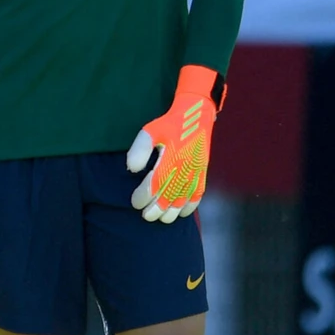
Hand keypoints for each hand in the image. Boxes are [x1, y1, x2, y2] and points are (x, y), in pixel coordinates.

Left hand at [127, 65, 226, 222]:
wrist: (196, 116)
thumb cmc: (169, 124)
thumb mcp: (150, 131)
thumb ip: (140, 150)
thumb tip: (131, 169)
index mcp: (171, 157)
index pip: (156, 182)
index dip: (144, 195)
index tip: (134, 203)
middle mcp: (185, 167)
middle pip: (170, 195)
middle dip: (157, 209)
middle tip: (146, 216)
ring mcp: (196, 171)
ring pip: (185, 198)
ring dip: (172, 211)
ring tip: (161, 218)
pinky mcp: (203, 172)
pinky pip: (198, 194)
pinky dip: (190, 206)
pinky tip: (181, 213)